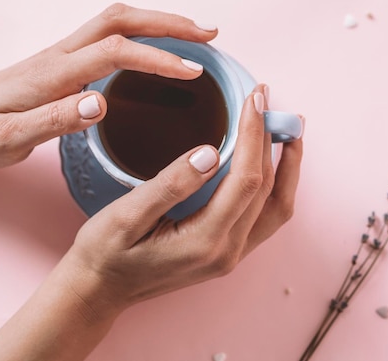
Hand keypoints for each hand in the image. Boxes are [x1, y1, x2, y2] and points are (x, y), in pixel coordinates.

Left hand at [0, 3, 217, 167]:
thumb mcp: (8, 139)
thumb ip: (54, 120)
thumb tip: (101, 104)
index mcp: (53, 74)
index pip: (116, 53)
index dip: (158, 58)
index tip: (193, 72)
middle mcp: (60, 55)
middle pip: (121, 19)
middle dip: (169, 23)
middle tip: (208, 35)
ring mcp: (61, 54)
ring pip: (116, 20)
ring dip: (158, 22)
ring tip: (194, 35)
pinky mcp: (61, 60)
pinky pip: (109, 34)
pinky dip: (141, 33)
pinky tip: (155, 49)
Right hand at [60, 84, 303, 316]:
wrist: (100, 291)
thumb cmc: (104, 253)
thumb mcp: (127, 215)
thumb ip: (171, 185)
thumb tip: (211, 152)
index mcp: (205, 241)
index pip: (245, 179)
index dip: (253, 134)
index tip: (252, 97)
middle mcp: (227, 252)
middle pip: (267, 188)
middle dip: (271, 140)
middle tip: (265, 97)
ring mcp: (230, 256)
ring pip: (276, 206)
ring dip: (285, 166)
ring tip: (287, 129)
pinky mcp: (226, 252)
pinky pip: (265, 216)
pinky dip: (276, 185)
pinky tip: (269, 162)